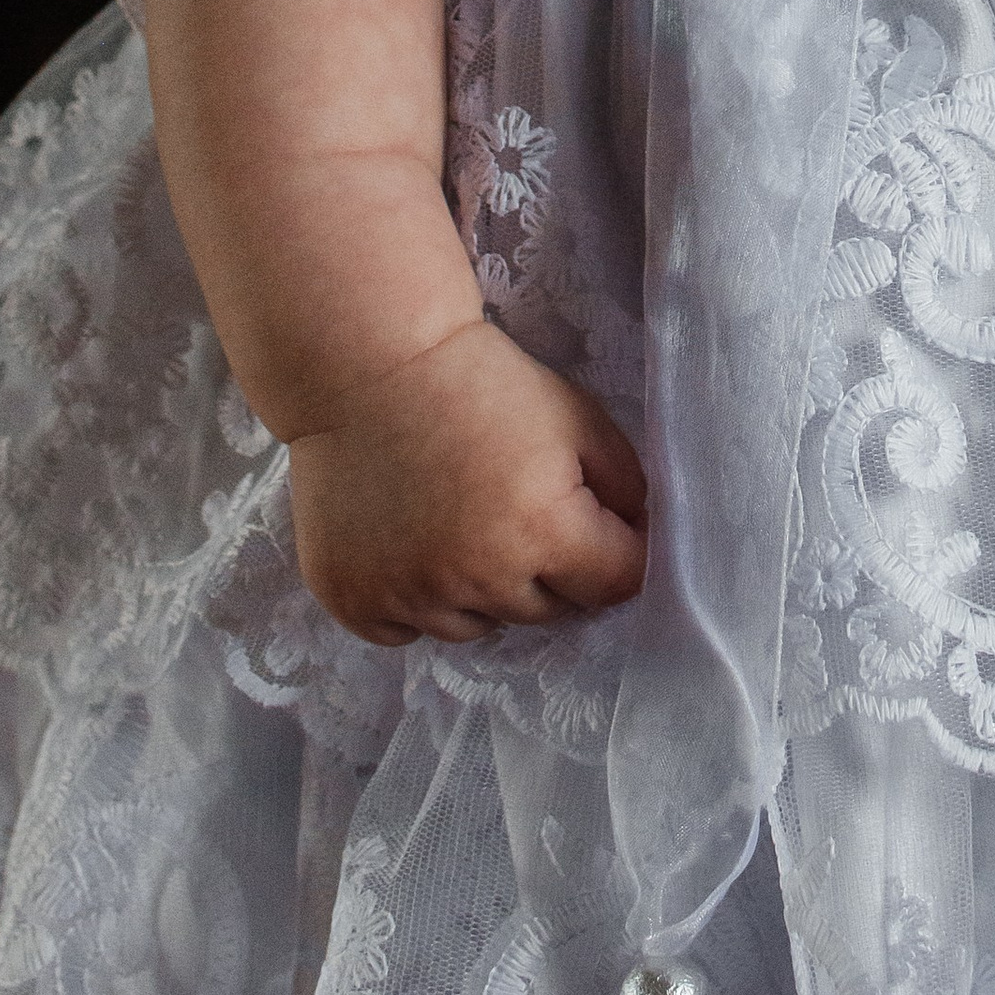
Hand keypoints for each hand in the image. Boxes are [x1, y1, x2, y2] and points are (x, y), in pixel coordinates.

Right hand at [286, 318, 648, 644]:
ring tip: (462, 523)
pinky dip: (416, 602)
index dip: (617, 552)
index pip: (616, 585)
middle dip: (551, 571)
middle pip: (547, 611)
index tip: (598, 524)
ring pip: (478, 626)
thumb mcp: (577, 416)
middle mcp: (478, 580)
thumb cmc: (481, 380)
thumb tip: (639, 534)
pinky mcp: (355, 601)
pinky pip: (406, 631)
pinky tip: (412, 545)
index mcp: (542, 532)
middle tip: (520, 509)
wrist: (372, 362)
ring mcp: (411, 598)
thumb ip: (625, 484)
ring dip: (484, 590)